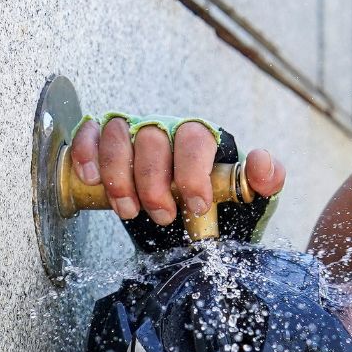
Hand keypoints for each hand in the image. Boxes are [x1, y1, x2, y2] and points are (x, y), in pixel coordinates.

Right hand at [69, 115, 285, 226]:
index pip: (194, 139)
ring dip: (119, 175)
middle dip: (155, 182)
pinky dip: (87, 152)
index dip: (193, 171)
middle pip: (152, 139)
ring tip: (128, 210)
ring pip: (119, 135)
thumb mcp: (245, 202)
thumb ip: (261, 182)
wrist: (183, 221)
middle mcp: (166, 129)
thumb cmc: (213, 208)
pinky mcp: (106, 141)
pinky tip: (90, 179)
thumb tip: (263, 163)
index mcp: (200, 139)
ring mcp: (134, 132)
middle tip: (163, 215)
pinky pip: (91, 132)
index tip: (196, 204)